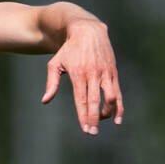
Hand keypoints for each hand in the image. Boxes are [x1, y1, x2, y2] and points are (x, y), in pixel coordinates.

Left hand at [41, 18, 123, 134]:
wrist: (88, 30)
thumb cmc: (68, 50)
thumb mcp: (55, 63)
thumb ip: (52, 82)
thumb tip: (45, 101)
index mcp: (78, 73)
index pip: (82, 99)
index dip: (83, 115)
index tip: (85, 128)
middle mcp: (93, 74)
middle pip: (95, 100)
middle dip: (94, 118)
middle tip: (92, 133)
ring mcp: (105, 72)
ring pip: (110, 96)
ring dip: (108, 112)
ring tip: (103, 122)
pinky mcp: (113, 72)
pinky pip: (118, 91)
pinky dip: (119, 106)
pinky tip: (118, 119)